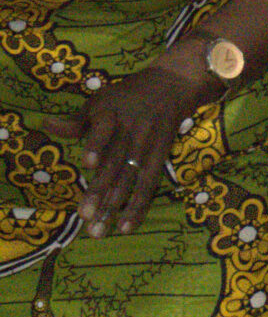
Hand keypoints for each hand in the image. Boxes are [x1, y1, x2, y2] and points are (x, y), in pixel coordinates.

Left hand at [37, 62, 212, 239]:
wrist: (172, 86)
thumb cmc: (127, 97)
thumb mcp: (100, 101)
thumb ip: (76, 121)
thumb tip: (46, 126)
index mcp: (112, 114)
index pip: (105, 129)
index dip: (98, 145)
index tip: (88, 164)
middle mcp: (131, 131)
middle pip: (116, 163)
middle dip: (100, 191)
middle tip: (84, 217)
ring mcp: (147, 147)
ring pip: (130, 180)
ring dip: (115, 207)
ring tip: (99, 230)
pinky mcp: (160, 158)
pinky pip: (149, 186)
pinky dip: (138, 207)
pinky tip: (126, 227)